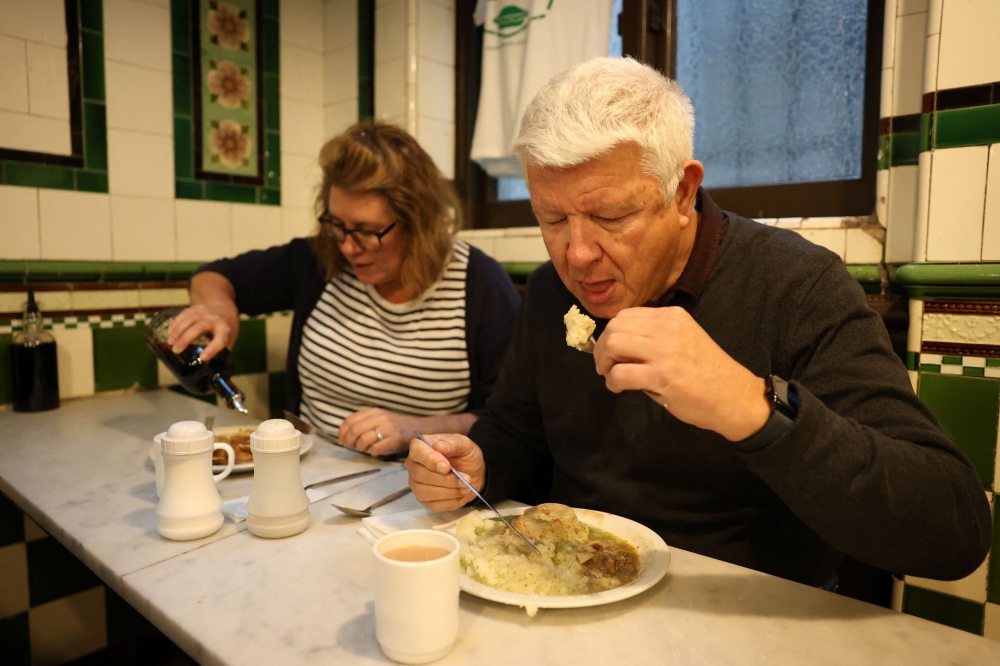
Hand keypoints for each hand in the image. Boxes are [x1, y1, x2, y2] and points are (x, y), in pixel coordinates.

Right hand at [166, 303, 237, 360]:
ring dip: (178, 331)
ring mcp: (206, 312)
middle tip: (176, 350)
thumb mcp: (229, 341)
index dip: (212, 349)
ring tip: (171, 342)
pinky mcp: (197, 308)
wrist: (224, 308)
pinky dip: (176, 322)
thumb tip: (216, 379)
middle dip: (186, 339)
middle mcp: (216, 320)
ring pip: (190, 319)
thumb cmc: (226, 330)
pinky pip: (185, 313)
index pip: (220, 340)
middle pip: (200, 327)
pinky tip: (170, 332)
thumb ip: (221, 355)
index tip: (202, 358)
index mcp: (225, 331)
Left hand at [338, 408, 419, 456]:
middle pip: (354, 430)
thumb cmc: (395, 425)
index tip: (341, 440)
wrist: (418, 427)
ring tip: (363, 450)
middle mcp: (379, 417)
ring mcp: (388, 428)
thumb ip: (365, 421)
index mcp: (373, 411)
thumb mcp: (379, 418)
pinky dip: (372, 452)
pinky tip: (374, 453)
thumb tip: (346, 433)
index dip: (342, 432)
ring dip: (359, 448)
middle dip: (349, 441)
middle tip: (351, 447)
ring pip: (364, 439)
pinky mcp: (395, 438)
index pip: (350, 420)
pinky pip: (376, 448)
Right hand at [404, 433, 485, 511]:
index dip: (430, 460)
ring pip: (424, 492)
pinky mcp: (424, 500)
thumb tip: (438, 446)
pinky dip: (450, 501)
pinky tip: (461, 494)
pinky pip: (432, 505)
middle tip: (466, 479)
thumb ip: (453, 443)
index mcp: (420, 446)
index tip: (447, 467)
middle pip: (420, 474)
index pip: (416, 451)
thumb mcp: (465, 445)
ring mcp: (416, 484)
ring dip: (449, 491)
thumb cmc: (464, 455)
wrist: (472, 473)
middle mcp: (413, 465)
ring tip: (466, 487)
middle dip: (445, 479)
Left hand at [593, 307, 770, 440]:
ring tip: (610, 375)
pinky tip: (618, 388)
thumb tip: (617, 344)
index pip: (626, 315)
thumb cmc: (707, 371)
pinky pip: (620, 373)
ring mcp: (664, 351)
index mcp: (672, 316)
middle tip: (605, 365)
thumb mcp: (682, 339)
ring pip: (613, 345)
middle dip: (602, 348)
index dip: (611, 333)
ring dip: (604, 362)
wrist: (734, 396)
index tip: (610, 350)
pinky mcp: (661, 376)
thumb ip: (654, 337)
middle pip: (615, 327)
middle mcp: (667, 328)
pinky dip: (612, 382)